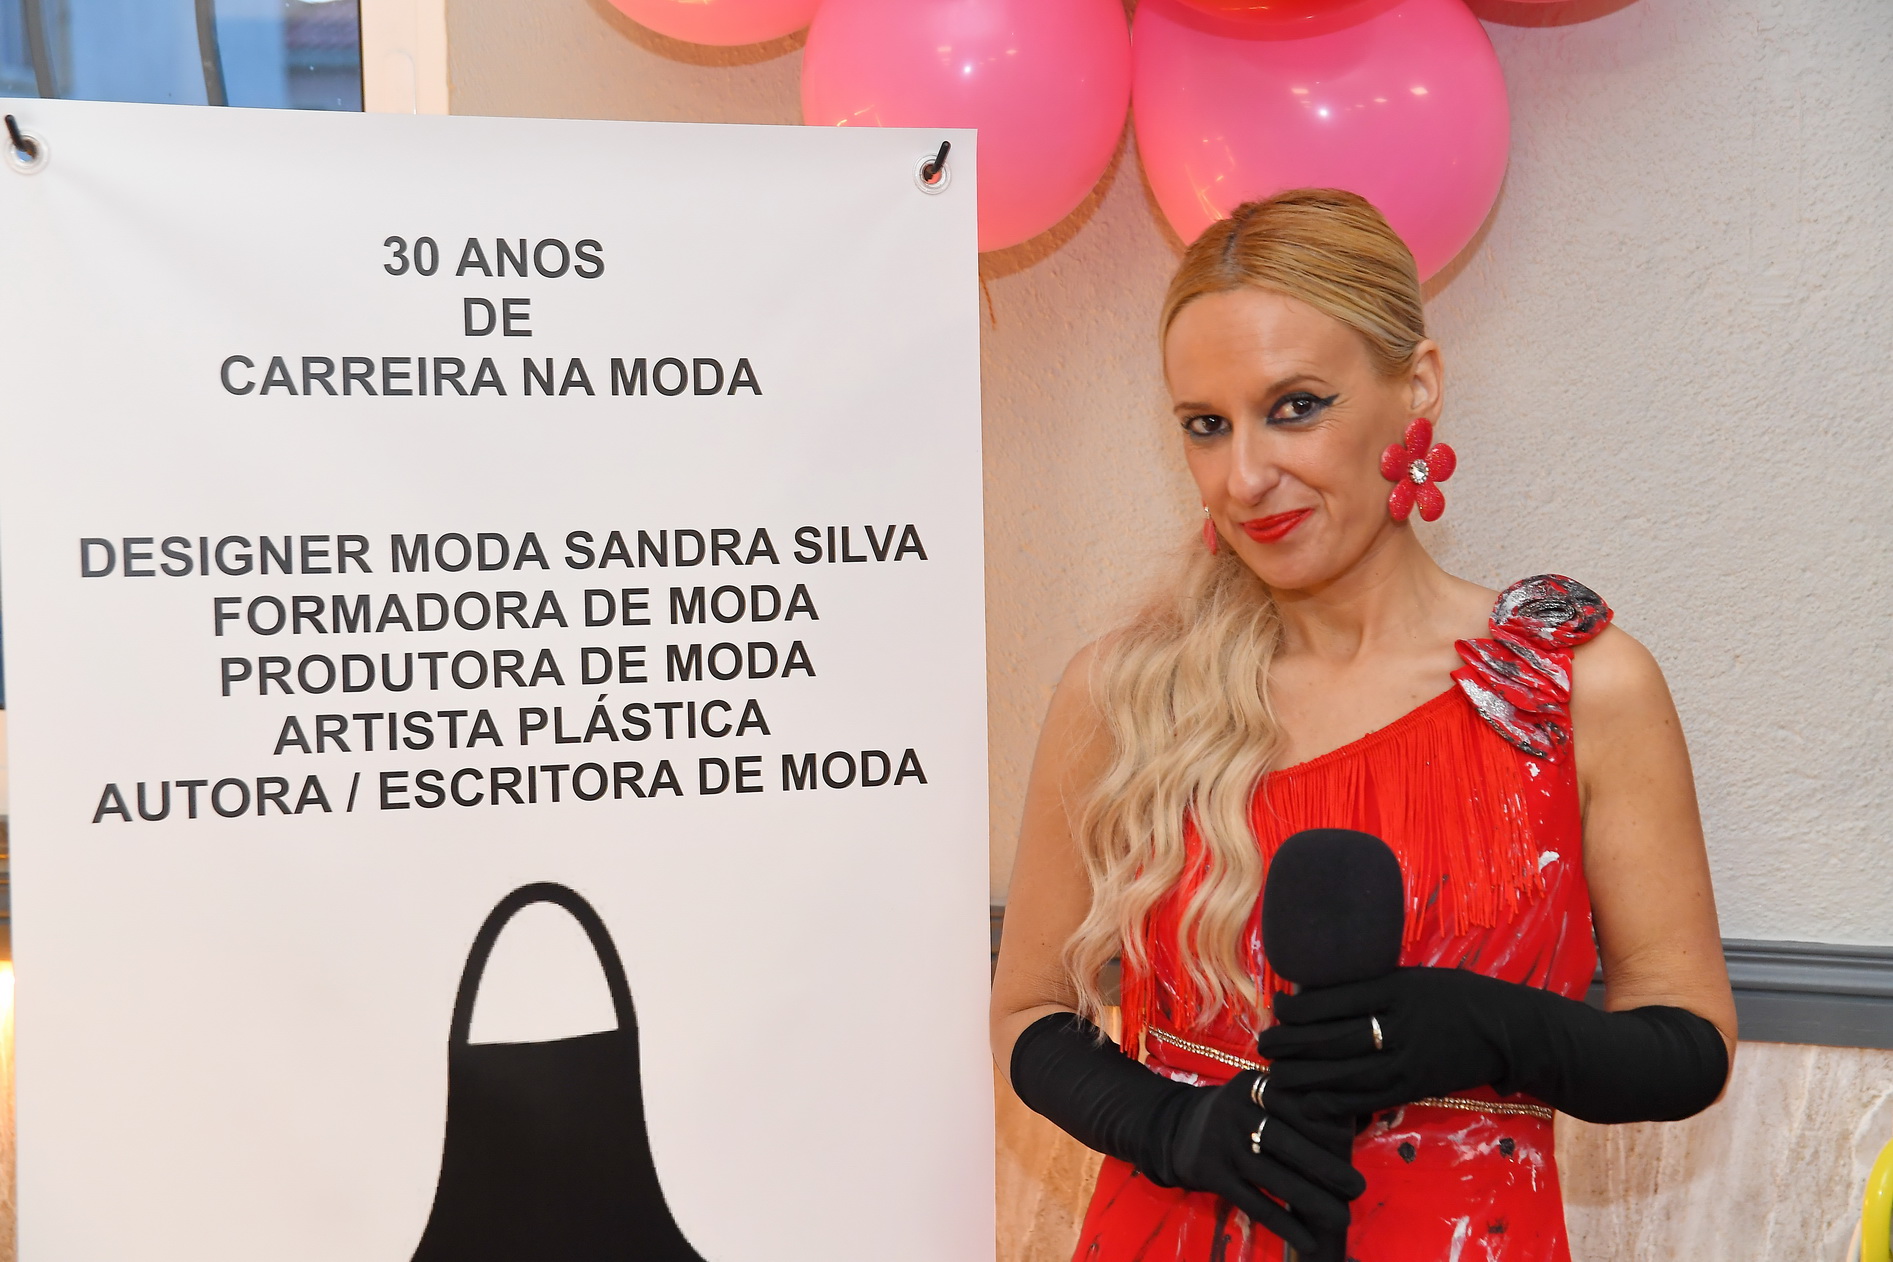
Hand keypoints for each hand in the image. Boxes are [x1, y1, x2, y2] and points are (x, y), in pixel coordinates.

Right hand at [1155, 1070, 1364, 1254]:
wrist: (1175, 1129)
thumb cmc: (1236, 1116)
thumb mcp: (1256, 1095)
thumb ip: (1292, 1104)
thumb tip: (1353, 1127)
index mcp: (1253, 1085)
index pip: (1294, 1104)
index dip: (1325, 1127)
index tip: (1353, 1146)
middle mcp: (1235, 1110)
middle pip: (1286, 1140)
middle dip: (1325, 1166)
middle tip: (1357, 1187)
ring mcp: (1221, 1143)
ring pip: (1271, 1175)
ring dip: (1310, 1199)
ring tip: (1342, 1217)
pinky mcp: (1211, 1174)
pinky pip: (1253, 1202)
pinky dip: (1282, 1222)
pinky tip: (1307, 1239)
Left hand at [1257, 967, 1522, 1119]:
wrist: (1507, 1030)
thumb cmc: (1454, 997)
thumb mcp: (1414, 978)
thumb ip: (1373, 985)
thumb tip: (1318, 992)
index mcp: (1396, 987)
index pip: (1334, 998)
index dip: (1298, 1007)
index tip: (1278, 1008)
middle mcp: (1400, 1022)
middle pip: (1332, 1036)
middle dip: (1291, 1043)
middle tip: (1263, 1044)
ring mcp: (1410, 1058)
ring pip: (1345, 1071)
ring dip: (1304, 1075)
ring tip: (1275, 1074)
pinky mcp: (1417, 1086)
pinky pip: (1369, 1098)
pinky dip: (1335, 1101)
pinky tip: (1310, 1100)